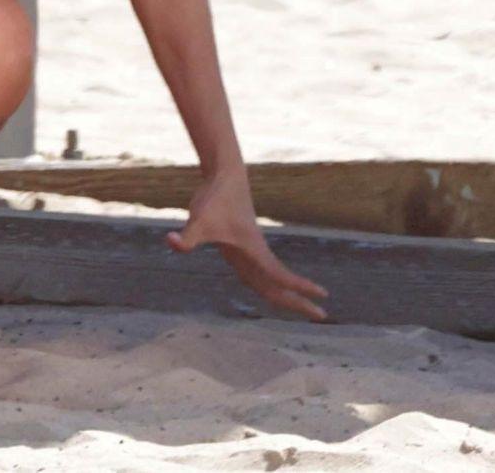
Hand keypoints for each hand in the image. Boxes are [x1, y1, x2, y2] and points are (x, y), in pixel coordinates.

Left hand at [166, 168, 329, 321]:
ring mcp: (250, 251)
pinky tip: (274, 293)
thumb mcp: (199, 220)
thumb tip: (171, 242)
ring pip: (272, 280)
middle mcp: (256, 253)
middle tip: (323, 317)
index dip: (298, 287)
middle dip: (300, 302)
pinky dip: (273, 285)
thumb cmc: (214, 199)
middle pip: (279, 285)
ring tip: (307, 308)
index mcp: (253, 251)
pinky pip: (261, 274)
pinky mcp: (242, 246)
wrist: (225, 176)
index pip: (279, 275)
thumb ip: (187, 237)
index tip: (321, 295)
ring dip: (289, 295)